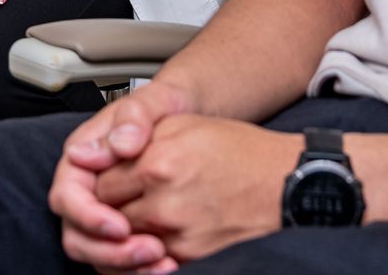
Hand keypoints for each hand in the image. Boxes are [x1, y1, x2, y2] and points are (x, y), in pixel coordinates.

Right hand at [48, 79, 198, 272]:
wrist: (188, 114)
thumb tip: (119, 145)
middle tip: (150, 251)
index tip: (121, 226)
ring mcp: (102, 211)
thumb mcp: (152, 101)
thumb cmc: (164, 105)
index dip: (89, 216)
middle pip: (77, 234)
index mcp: (82, 158)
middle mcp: (87, 188)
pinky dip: (139, 268)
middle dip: (109, 251)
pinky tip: (170, 265)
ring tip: (165, 261)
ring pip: (97, 253)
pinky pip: (119, 258)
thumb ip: (134, 118)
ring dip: (125, 265)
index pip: (67, 197)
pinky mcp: (122, 229)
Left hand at [95, 116, 294, 268]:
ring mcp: (178, 234)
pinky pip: (151, 262)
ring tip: (140, 217)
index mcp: (158, 162)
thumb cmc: (241, 151)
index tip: (108, 180)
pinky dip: (147, 253)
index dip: (101, 182)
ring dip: (125, 234)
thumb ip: (139, 137)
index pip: (99, 184)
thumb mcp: (186, 125)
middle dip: (107, 210)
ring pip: (126, 243)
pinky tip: (156, 237)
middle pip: (109, 216)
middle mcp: (164, 202)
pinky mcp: (193, 257)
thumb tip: (104, 151)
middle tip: (121, 200)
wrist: (288, 183)